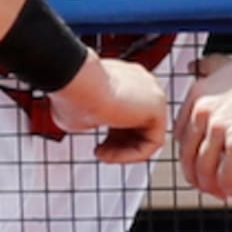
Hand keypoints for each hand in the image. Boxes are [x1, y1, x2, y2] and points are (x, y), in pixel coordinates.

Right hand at [49, 55, 168, 164]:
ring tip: (104, 155)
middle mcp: (140, 82)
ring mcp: (151, 92)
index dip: (112, 135)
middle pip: (138, 124)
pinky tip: (112, 155)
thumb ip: (92, 116)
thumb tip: (86, 124)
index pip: (127, 111)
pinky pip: (153, 141)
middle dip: (119, 143)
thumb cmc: (74, 93)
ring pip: (146, 134)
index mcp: (123, 77)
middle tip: (101, 152)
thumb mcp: (80, 111)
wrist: (78, 85)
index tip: (98, 145)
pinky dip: (132, 154)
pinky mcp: (157, 106)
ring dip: (124, 151)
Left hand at [173, 54, 231, 199]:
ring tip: (225, 193)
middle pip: (188, 156)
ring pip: (204, 171)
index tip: (199, 166)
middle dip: (197, 177)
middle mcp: (202, 111)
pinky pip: (227, 177)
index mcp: (197, 95)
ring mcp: (219, 128)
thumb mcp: (226, 65)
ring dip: (213, 188)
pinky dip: (231, 189)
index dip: (189, 156)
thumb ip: (206, 66)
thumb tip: (191, 65)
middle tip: (210, 187)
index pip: (181, 136)